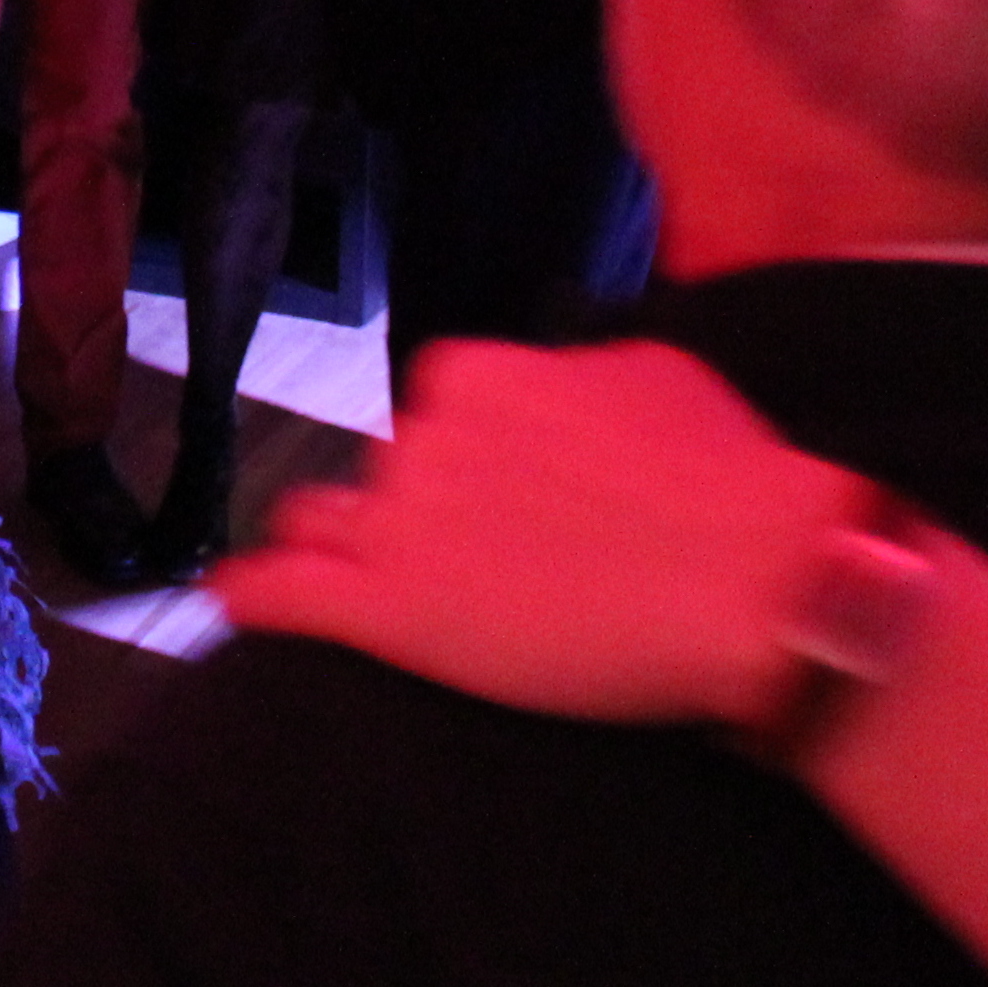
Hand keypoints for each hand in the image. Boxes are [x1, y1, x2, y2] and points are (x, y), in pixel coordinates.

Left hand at [216, 340, 869, 729]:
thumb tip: (561, 386)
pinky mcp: (389, 614)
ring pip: (328, 525)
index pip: (439, 410)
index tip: (513, 497)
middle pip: (385, 470)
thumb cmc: (729, 476)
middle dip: (418, 509)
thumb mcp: (655, 373)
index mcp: (477, 372)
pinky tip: (232, 602)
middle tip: (484, 559)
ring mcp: (398, 524)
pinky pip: (281, 594)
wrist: (755, 578)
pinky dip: (254, 595)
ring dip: (348, 550)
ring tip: (385, 585)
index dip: (473, 460)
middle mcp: (423, 435)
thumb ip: (577, 373)